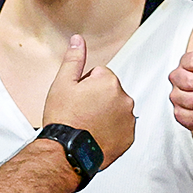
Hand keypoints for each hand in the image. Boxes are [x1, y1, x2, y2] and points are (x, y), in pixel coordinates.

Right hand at [41, 34, 134, 169]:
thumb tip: (78, 40)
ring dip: (106, 114)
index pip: (99, 75)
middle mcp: (124, 99)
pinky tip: (97, 135)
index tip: (77, 99)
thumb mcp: (62, 84)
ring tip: (88, 125)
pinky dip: (112, 131)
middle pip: (110, 91)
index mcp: (109, 82)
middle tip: (81, 113)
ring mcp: (128, 119)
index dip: (85, 86)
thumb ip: (74, 59)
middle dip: (97, 99)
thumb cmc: (64, 119)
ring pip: (116, 109)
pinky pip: (121, 128)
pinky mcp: (129, 137)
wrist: (67, 152)